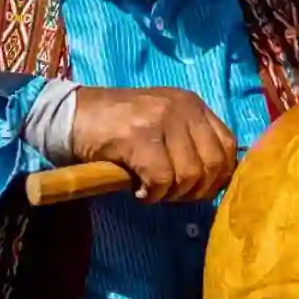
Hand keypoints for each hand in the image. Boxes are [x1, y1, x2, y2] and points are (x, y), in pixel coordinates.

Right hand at [69, 87, 238, 203]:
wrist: (71, 116)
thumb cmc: (116, 126)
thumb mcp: (162, 125)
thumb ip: (190, 143)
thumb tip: (217, 181)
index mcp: (193, 104)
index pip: (228, 146)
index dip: (218, 177)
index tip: (196, 189)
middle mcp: (183, 107)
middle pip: (214, 165)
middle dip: (195, 190)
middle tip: (170, 194)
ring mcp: (161, 119)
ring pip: (189, 175)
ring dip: (171, 193)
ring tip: (151, 189)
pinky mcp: (139, 136)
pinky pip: (162, 179)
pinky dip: (153, 194)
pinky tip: (139, 190)